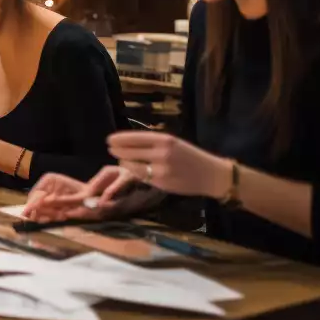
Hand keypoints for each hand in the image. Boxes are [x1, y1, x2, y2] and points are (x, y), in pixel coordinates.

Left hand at [107, 130, 230, 197]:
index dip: (120, 139)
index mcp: (165, 139)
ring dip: (124, 162)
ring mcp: (161, 169)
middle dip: (117, 150)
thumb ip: (154, 143)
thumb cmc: (191, 156)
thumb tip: (128, 142)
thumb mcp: (174, 143)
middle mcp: (162, 153)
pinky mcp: (161, 182)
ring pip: (132, 165)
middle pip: (130, 151)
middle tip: (111, 148)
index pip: (135, 137)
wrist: (210, 174)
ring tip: (122, 159)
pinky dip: (133, 172)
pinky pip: (140, 176)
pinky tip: (132, 169)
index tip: (109, 139)